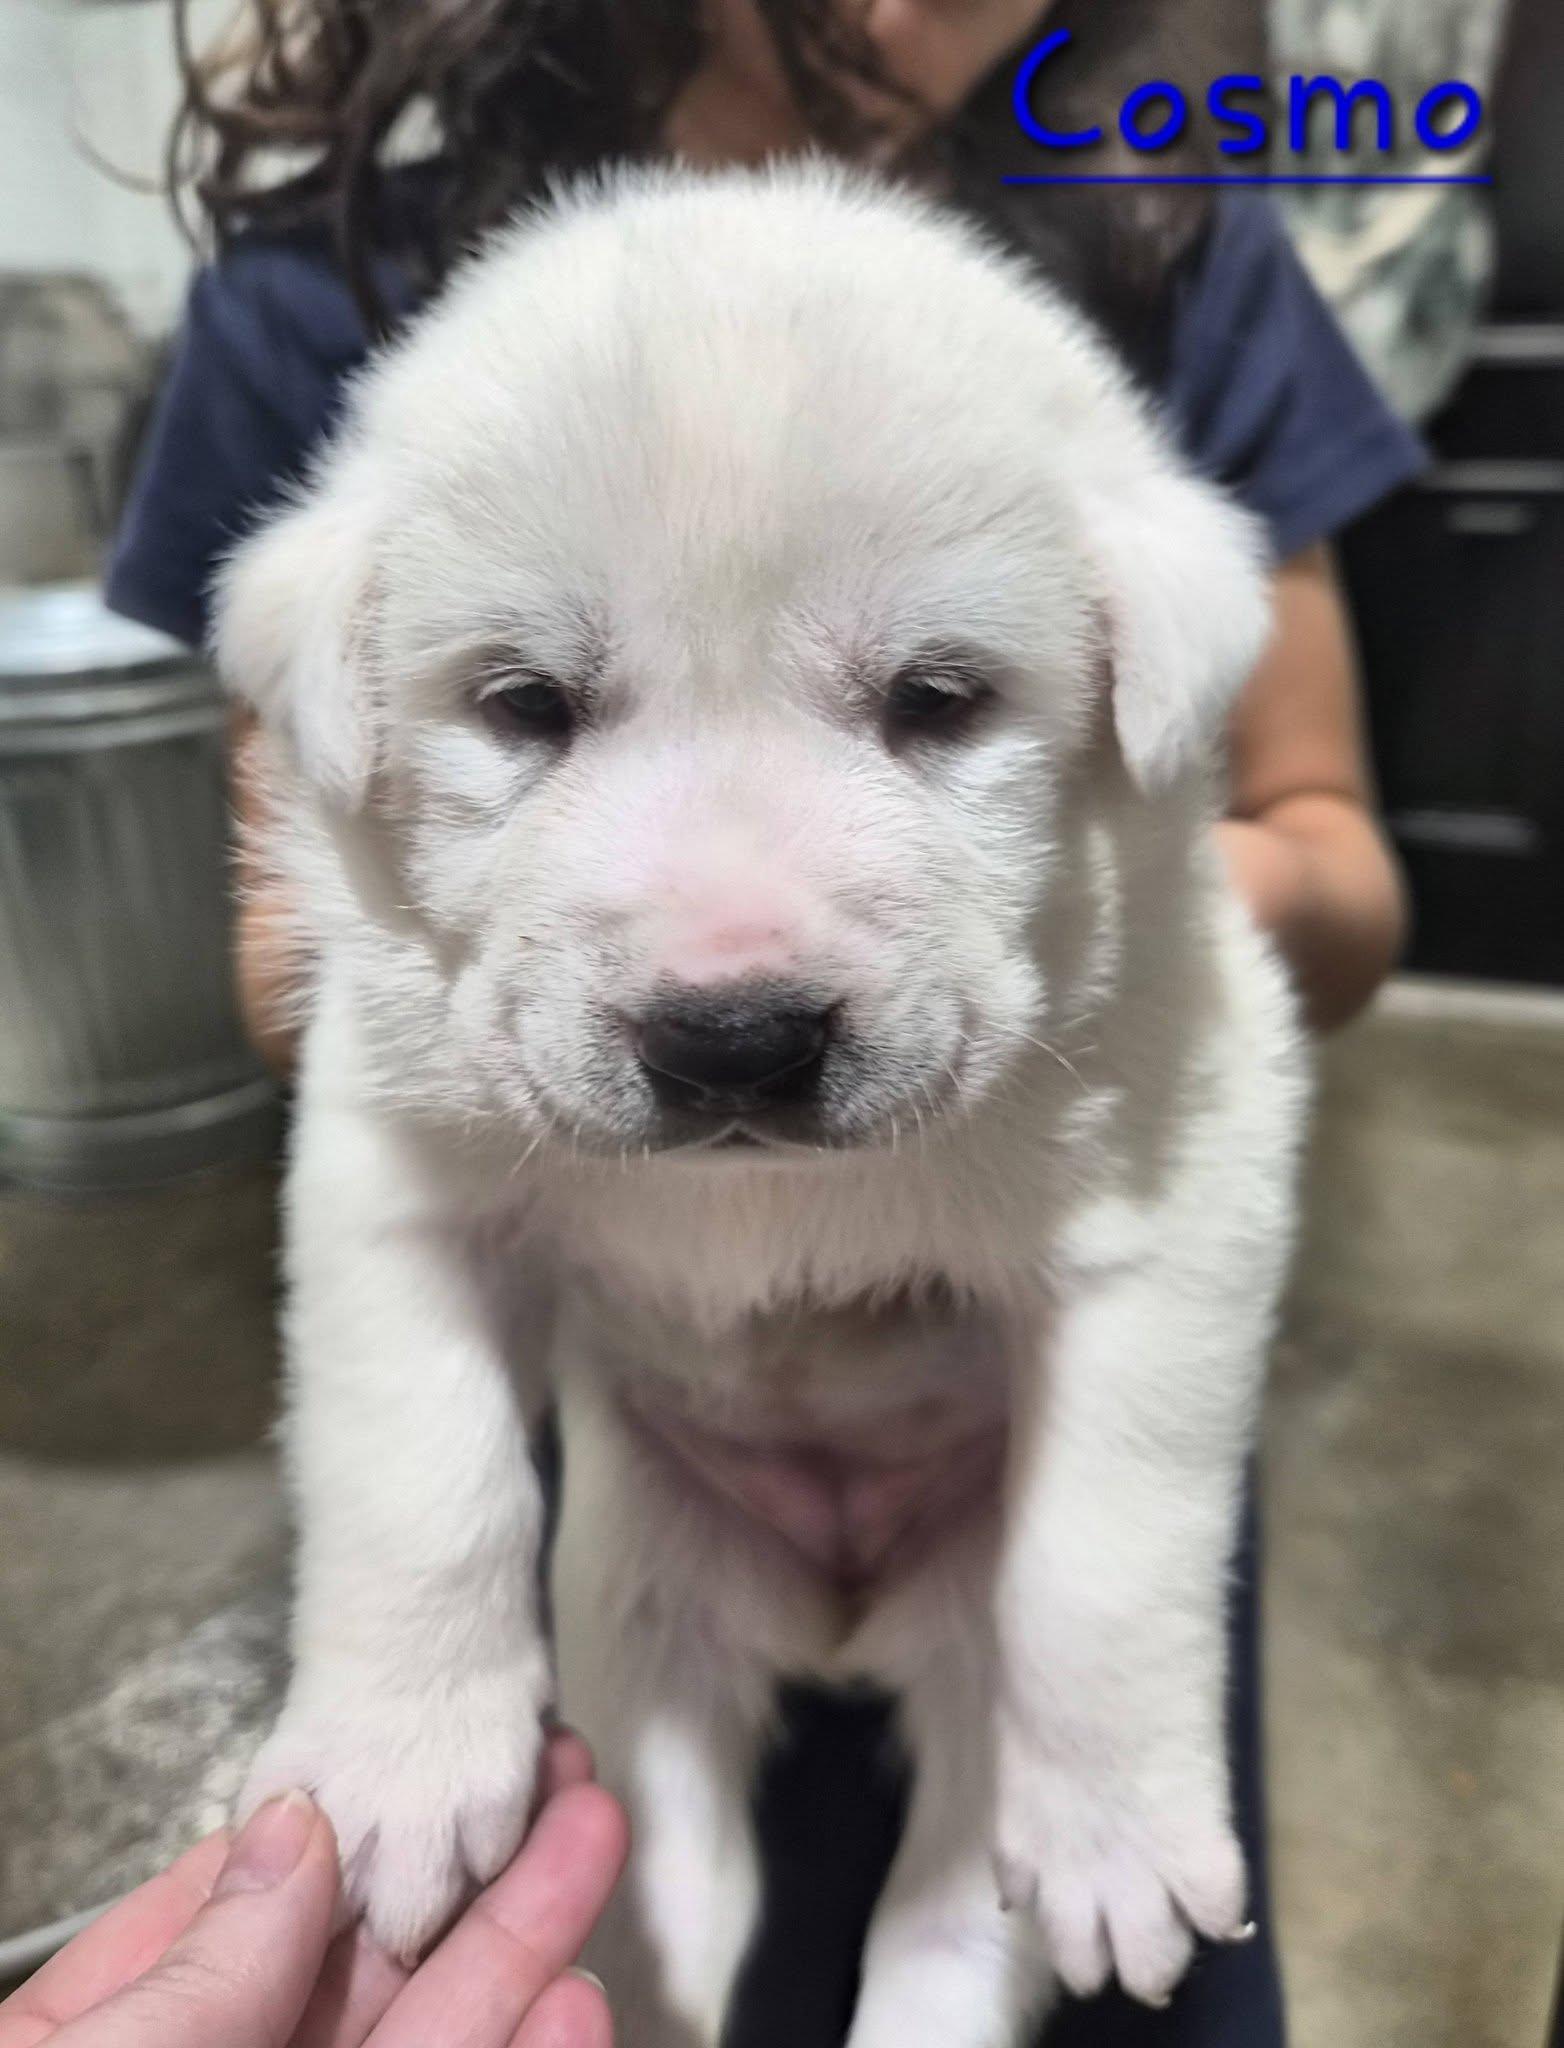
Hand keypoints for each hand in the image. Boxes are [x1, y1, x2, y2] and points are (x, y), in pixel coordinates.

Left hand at [0, 1733, 626, 2047]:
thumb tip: (299, 1837)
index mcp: (141, 2039)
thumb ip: (201, 1970)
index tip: (439, 1761)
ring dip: (527, 1941)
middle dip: (483, 1869)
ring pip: (442, 2033)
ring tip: (598, 1835)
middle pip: (375, 1969)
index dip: (364, 1834)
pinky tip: (578, 1996)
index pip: (263, 1922)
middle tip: (567, 1778)